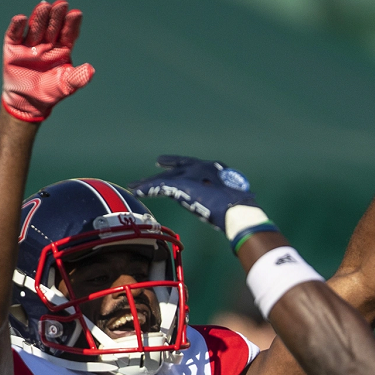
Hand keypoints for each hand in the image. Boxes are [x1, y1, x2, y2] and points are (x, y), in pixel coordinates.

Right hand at [2, 0, 94, 122]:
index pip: (68, 34)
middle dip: (57, 16)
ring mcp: (30, 44)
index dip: (72, 24)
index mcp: (62, 50)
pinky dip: (17, 27)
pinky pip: (14, 35)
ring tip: (44, 6)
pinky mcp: (13, 48)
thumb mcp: (66, 86)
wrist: (28, 102)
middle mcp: (47, 44)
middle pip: (53, 27)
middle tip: (61, 4)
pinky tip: (20, 18)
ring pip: (36, 27)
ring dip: (39, 17)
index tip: (76, 13)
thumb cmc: (50, 92)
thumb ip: (78, 78)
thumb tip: (91, 70)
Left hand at [130, 156, 273, 247]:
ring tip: (134, 186)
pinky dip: (149, 188)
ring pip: (165, 178)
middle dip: (160, 171)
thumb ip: (217, 199)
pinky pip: (160, 186)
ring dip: (149, 183)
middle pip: (175, 170)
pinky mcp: (182, 185)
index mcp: (212, 168)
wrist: (237, 210)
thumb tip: (218, 212)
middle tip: (146, 173)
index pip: (190, 164)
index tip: (164, 163)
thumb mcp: (226, 199)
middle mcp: (200, 167)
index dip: (176, 163)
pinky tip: (138, 191)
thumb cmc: (239, 208)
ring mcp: (191, 175)